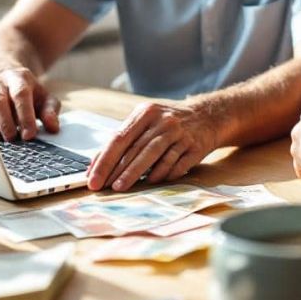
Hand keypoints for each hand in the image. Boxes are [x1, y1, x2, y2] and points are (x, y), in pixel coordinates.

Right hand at [0, 67, 60, 140]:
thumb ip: (50, 110)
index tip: (29, 135)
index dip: (25, 116)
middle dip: (6, 122)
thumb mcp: (42, 96)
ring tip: (2, 140)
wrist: (0, 71)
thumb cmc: (25, 90)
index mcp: (19, 78)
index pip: (21, 95)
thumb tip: (53, 127)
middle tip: (14, 139)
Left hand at [86, 102, 217, 191]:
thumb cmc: (168, 122)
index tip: (92, 178)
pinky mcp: (195, 146)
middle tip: (103, 187)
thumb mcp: (146, 121)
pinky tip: (151, 181)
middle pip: (135, 148)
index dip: (104, 159)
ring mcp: (180, 133)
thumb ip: (123, 140)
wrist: (207, 116)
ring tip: (120, 187)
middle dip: (117, 170)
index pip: (119, 138)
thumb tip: (94, 165)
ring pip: (153, 155)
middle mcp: (163, 121)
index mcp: (146, 112)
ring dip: (135, 172)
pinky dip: (162, 173)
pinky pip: (175, 163)